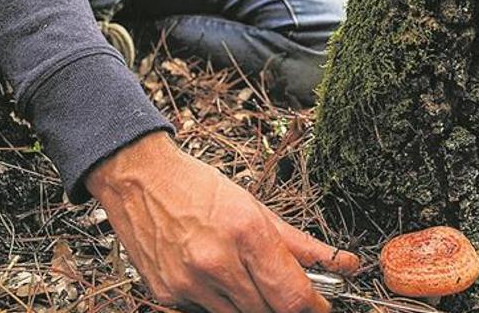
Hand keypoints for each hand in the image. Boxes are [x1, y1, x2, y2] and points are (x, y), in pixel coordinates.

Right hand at [86, 132, 359, 312]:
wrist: (138, 179)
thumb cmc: (196, 187)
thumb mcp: (253, 206)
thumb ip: (298, 243)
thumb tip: (340, 263)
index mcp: (245, 233)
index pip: (292, 296)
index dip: (314, 308)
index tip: (320, 307)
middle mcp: (217, 262)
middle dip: (284, 307)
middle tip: (284, 291)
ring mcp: (190, 283)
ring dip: (252, 306)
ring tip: (245, 278)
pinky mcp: (167, 295)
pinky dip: (219, 304)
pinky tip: (214, 279)